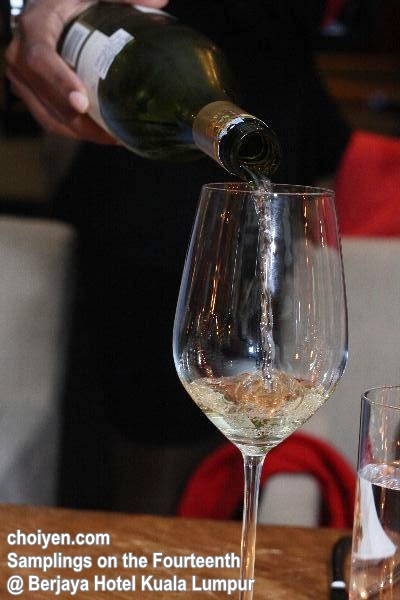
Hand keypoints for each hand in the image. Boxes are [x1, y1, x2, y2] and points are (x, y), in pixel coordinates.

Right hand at [5, 0, 168, 142]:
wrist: (46, 9)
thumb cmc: (68, 0)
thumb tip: (161, 1)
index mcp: (34, 28)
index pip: (40, 60)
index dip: (59, 83)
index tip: (83, 103)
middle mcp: (20, 57)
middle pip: (46, 98)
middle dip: (79, 121)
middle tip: (113, 133)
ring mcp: (23, 80)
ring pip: (48, 116)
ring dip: (80, 132)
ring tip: (113, 138)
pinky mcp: (31, 95)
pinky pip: (50, 120)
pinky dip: (75, 131)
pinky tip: (103, 134)